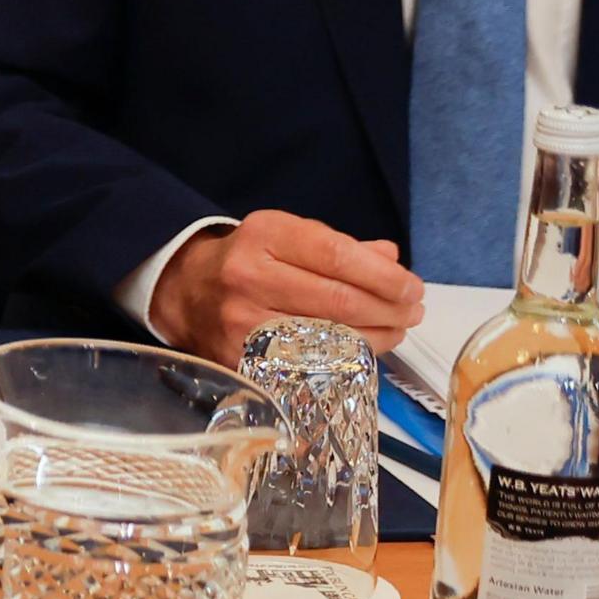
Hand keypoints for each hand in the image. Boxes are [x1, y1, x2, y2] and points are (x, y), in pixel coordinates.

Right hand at [149, 210, 425, 363]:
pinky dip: (343, 360)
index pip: (337, 256)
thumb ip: (341, 247)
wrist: (186, 291)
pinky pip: (307, 363)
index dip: (384, 277)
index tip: (412, 288)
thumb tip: (391, 260)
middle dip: (388, 309)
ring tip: (397, 330)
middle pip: (338, 299)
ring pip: (327, 336)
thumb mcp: (288, 236)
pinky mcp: (240, 356)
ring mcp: (242, 320)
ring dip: (376, 337)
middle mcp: (249, 275)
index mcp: (265, 234)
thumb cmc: (249, 260)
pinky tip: (363, 351)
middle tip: (413, 313)